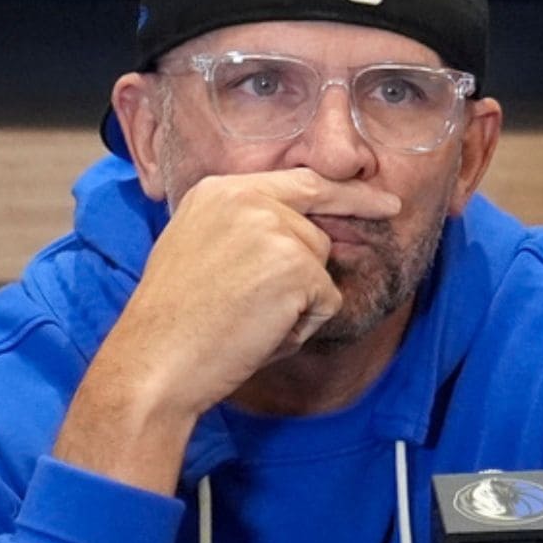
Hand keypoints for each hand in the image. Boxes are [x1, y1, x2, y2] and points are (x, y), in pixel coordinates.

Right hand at [54, 169, 398, 492]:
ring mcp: (276, 230)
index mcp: (221, 190)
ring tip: (245, 317)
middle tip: (263, 301)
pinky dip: (301, 326)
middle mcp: (249, 199)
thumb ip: (250, 229)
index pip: (303, 182)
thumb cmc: (177, 319)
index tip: (386, 203)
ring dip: (297, 303)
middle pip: (315, 234)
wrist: (157, 359)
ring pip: (321, 269)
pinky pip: (327, 301)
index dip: (349, 195)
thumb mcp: (202, 248)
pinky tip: (258, 331)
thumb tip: (310, 232)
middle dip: (308, 274)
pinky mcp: (298, 267)